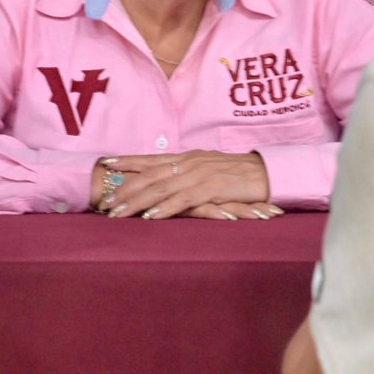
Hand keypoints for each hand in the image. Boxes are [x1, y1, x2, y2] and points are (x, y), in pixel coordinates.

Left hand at [98, 150, 274, 219]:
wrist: (270, 173)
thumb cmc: (242, 174)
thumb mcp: (212, 170)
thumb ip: (190, 174)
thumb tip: (171, 181)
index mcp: (189, 157)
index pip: (152, 158)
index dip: (128, 160)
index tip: (105, 163)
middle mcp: (191, 162)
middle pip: (150, 175)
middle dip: (125, 188)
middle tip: (104, 201)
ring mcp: (201, 174)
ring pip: (161, 188)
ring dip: (137, 201)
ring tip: (118, 213)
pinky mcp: (213, 188)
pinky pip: (183, 199)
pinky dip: (165, 208)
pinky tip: (150, 217)